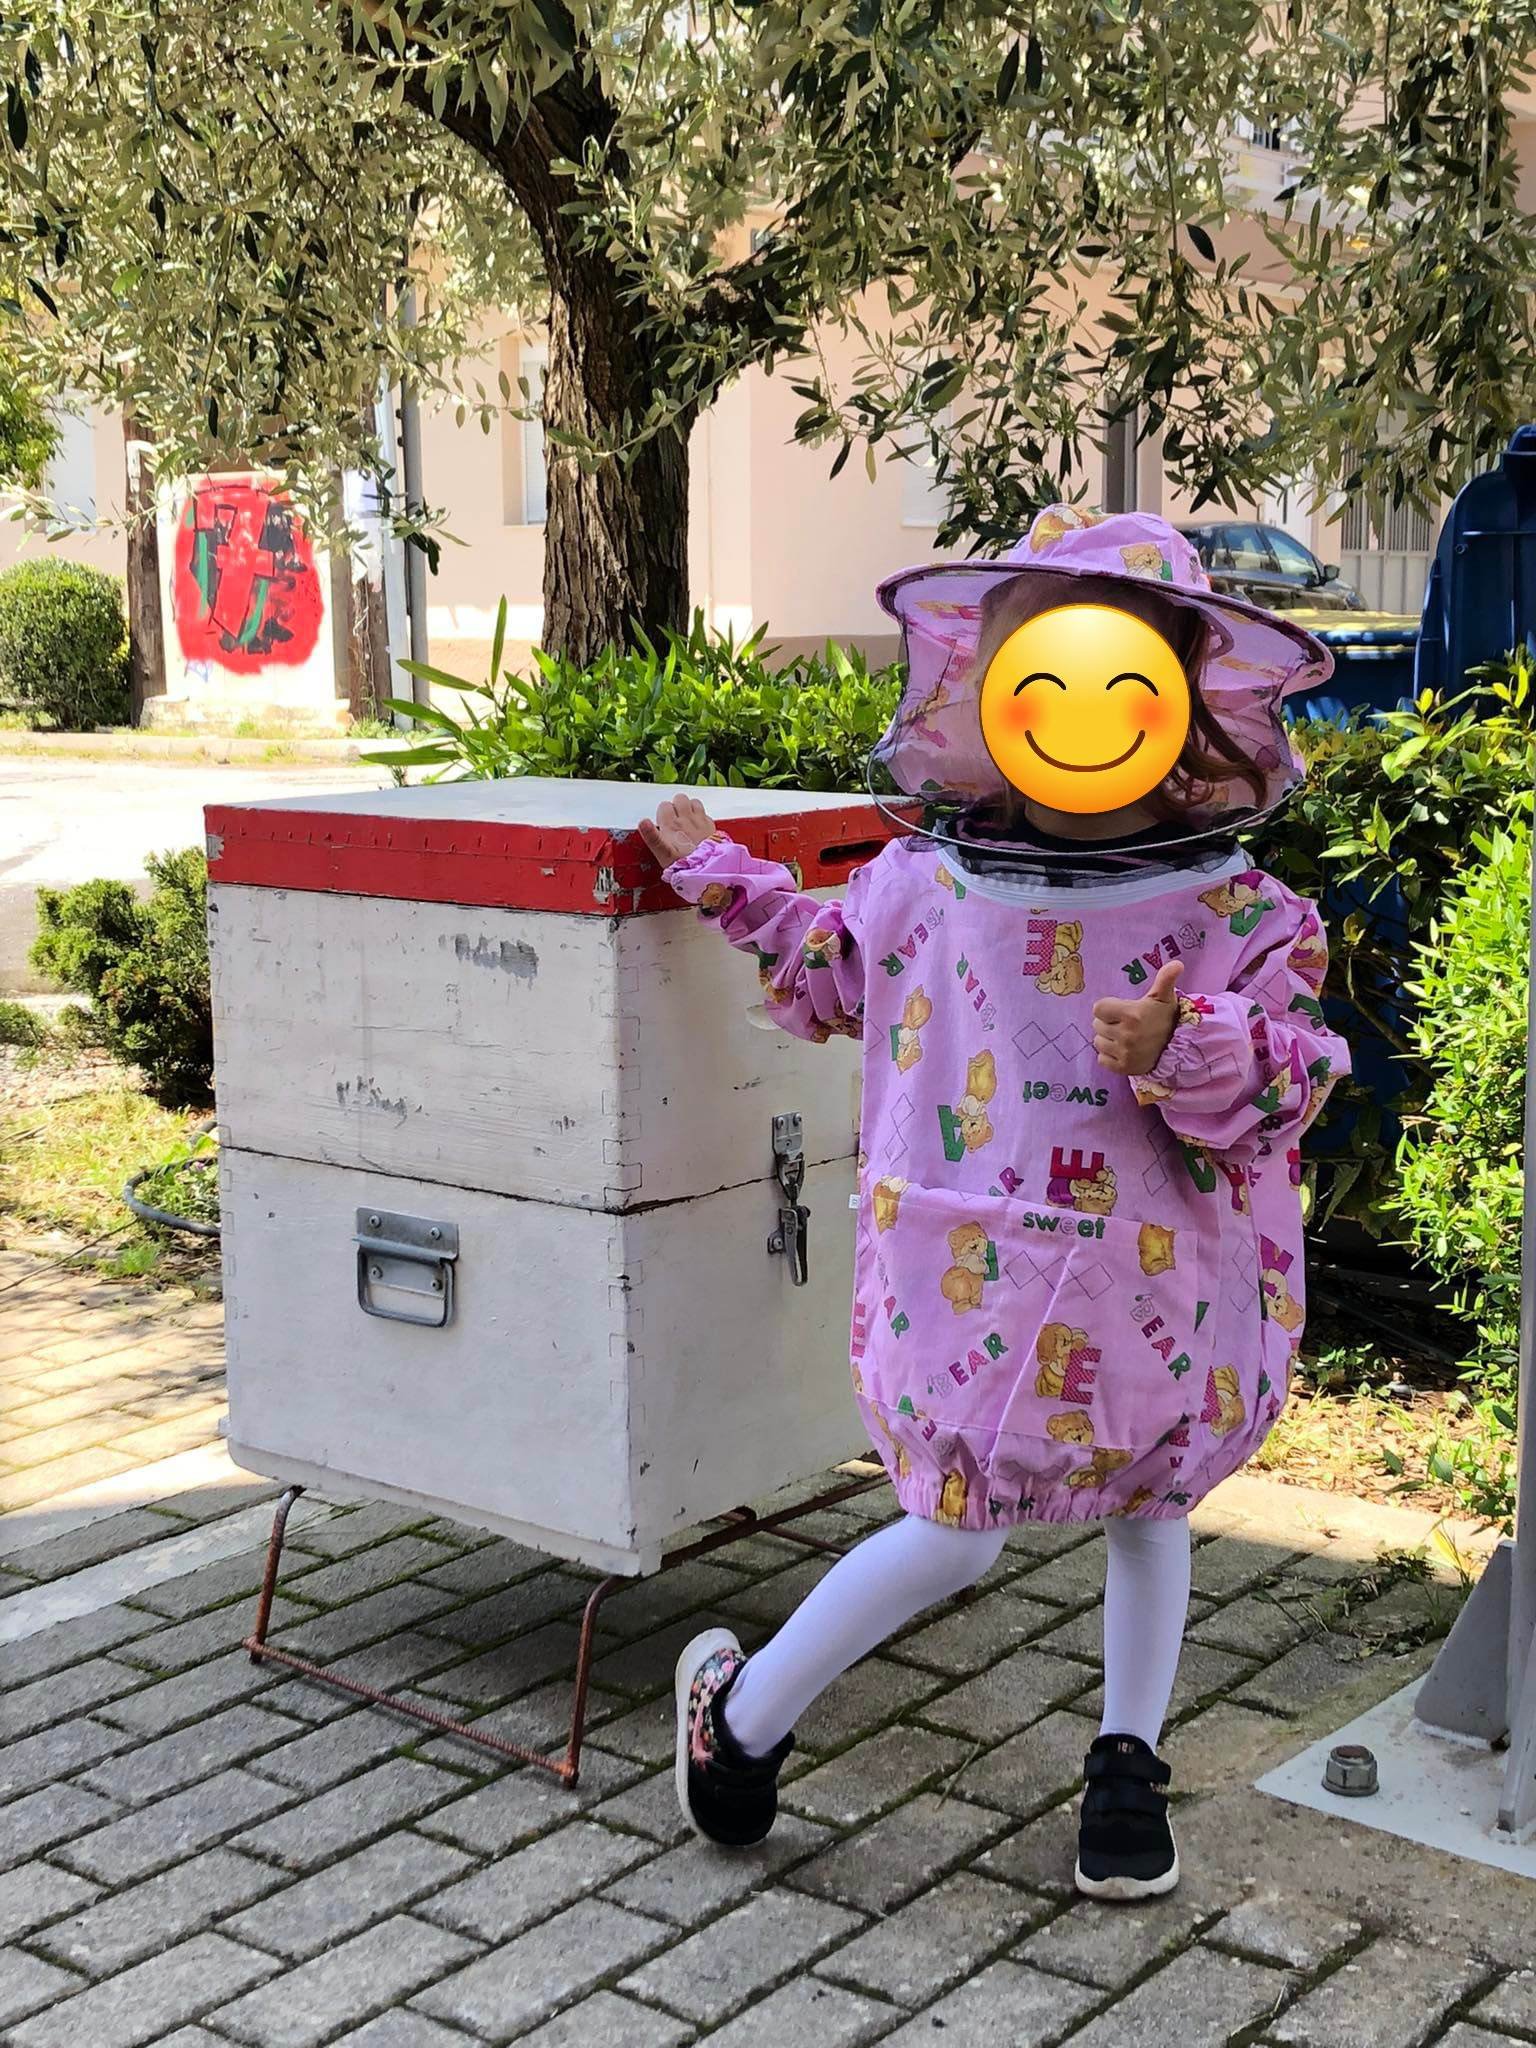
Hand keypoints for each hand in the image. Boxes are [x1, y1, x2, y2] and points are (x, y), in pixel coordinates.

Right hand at [638, 794, 718, 867]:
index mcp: (672, 824)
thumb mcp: (662, 853)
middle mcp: (686, 819)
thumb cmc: (682, 863)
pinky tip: (698, 827)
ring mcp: (700, 821)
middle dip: (676, 806)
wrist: (704, 869)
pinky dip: (701, 817)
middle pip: (679, 798)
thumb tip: (643, 822)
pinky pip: (705, 813)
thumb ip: (651, 836)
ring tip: (686, 820)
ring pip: (694, 802)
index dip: (662, 814)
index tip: (663, 824)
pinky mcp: (711, 826)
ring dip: (690, 808)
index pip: (664, 806)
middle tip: (675, 820)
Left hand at [1092, 960, 1181, 1075]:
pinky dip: (1108, 1056)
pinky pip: (1101, 1060)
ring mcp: (1125, 1053)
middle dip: (1108, 1023)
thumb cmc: (1165, 1018)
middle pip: (1096, 1025)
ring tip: (1122, 1037)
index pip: (1098, 1008)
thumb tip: (1178, 963)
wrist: (1177, 1048)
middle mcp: (1126, 1034)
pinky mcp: (1124, 1068)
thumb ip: (1165, 979)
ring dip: (1107, 1039)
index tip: (1120, 1010)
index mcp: (1132, 1014)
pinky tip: (1122, 1050)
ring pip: (1098, 1042)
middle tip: (1123, 1024)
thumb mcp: (1164, 997)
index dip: (1107, 1008)